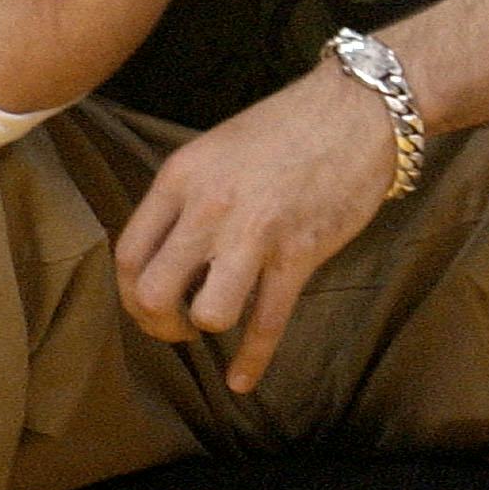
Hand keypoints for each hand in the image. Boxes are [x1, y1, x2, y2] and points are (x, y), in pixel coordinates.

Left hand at [115, 64, 399, 394]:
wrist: (359, 109)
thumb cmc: (290, 127)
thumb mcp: (218, 148)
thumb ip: (189, 195)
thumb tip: (171, 247)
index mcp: (181, 177)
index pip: (129, 254)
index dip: (130, 294)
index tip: (149, 306)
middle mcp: (210, 207)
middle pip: (153, 291)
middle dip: (158, 324)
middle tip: (177, 327)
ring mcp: (255, 233)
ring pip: (208, 313)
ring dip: (207, 328)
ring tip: (216, 325)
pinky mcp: (300, 253)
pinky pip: (266, 323)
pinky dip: (251, 361)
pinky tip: (242, 380)